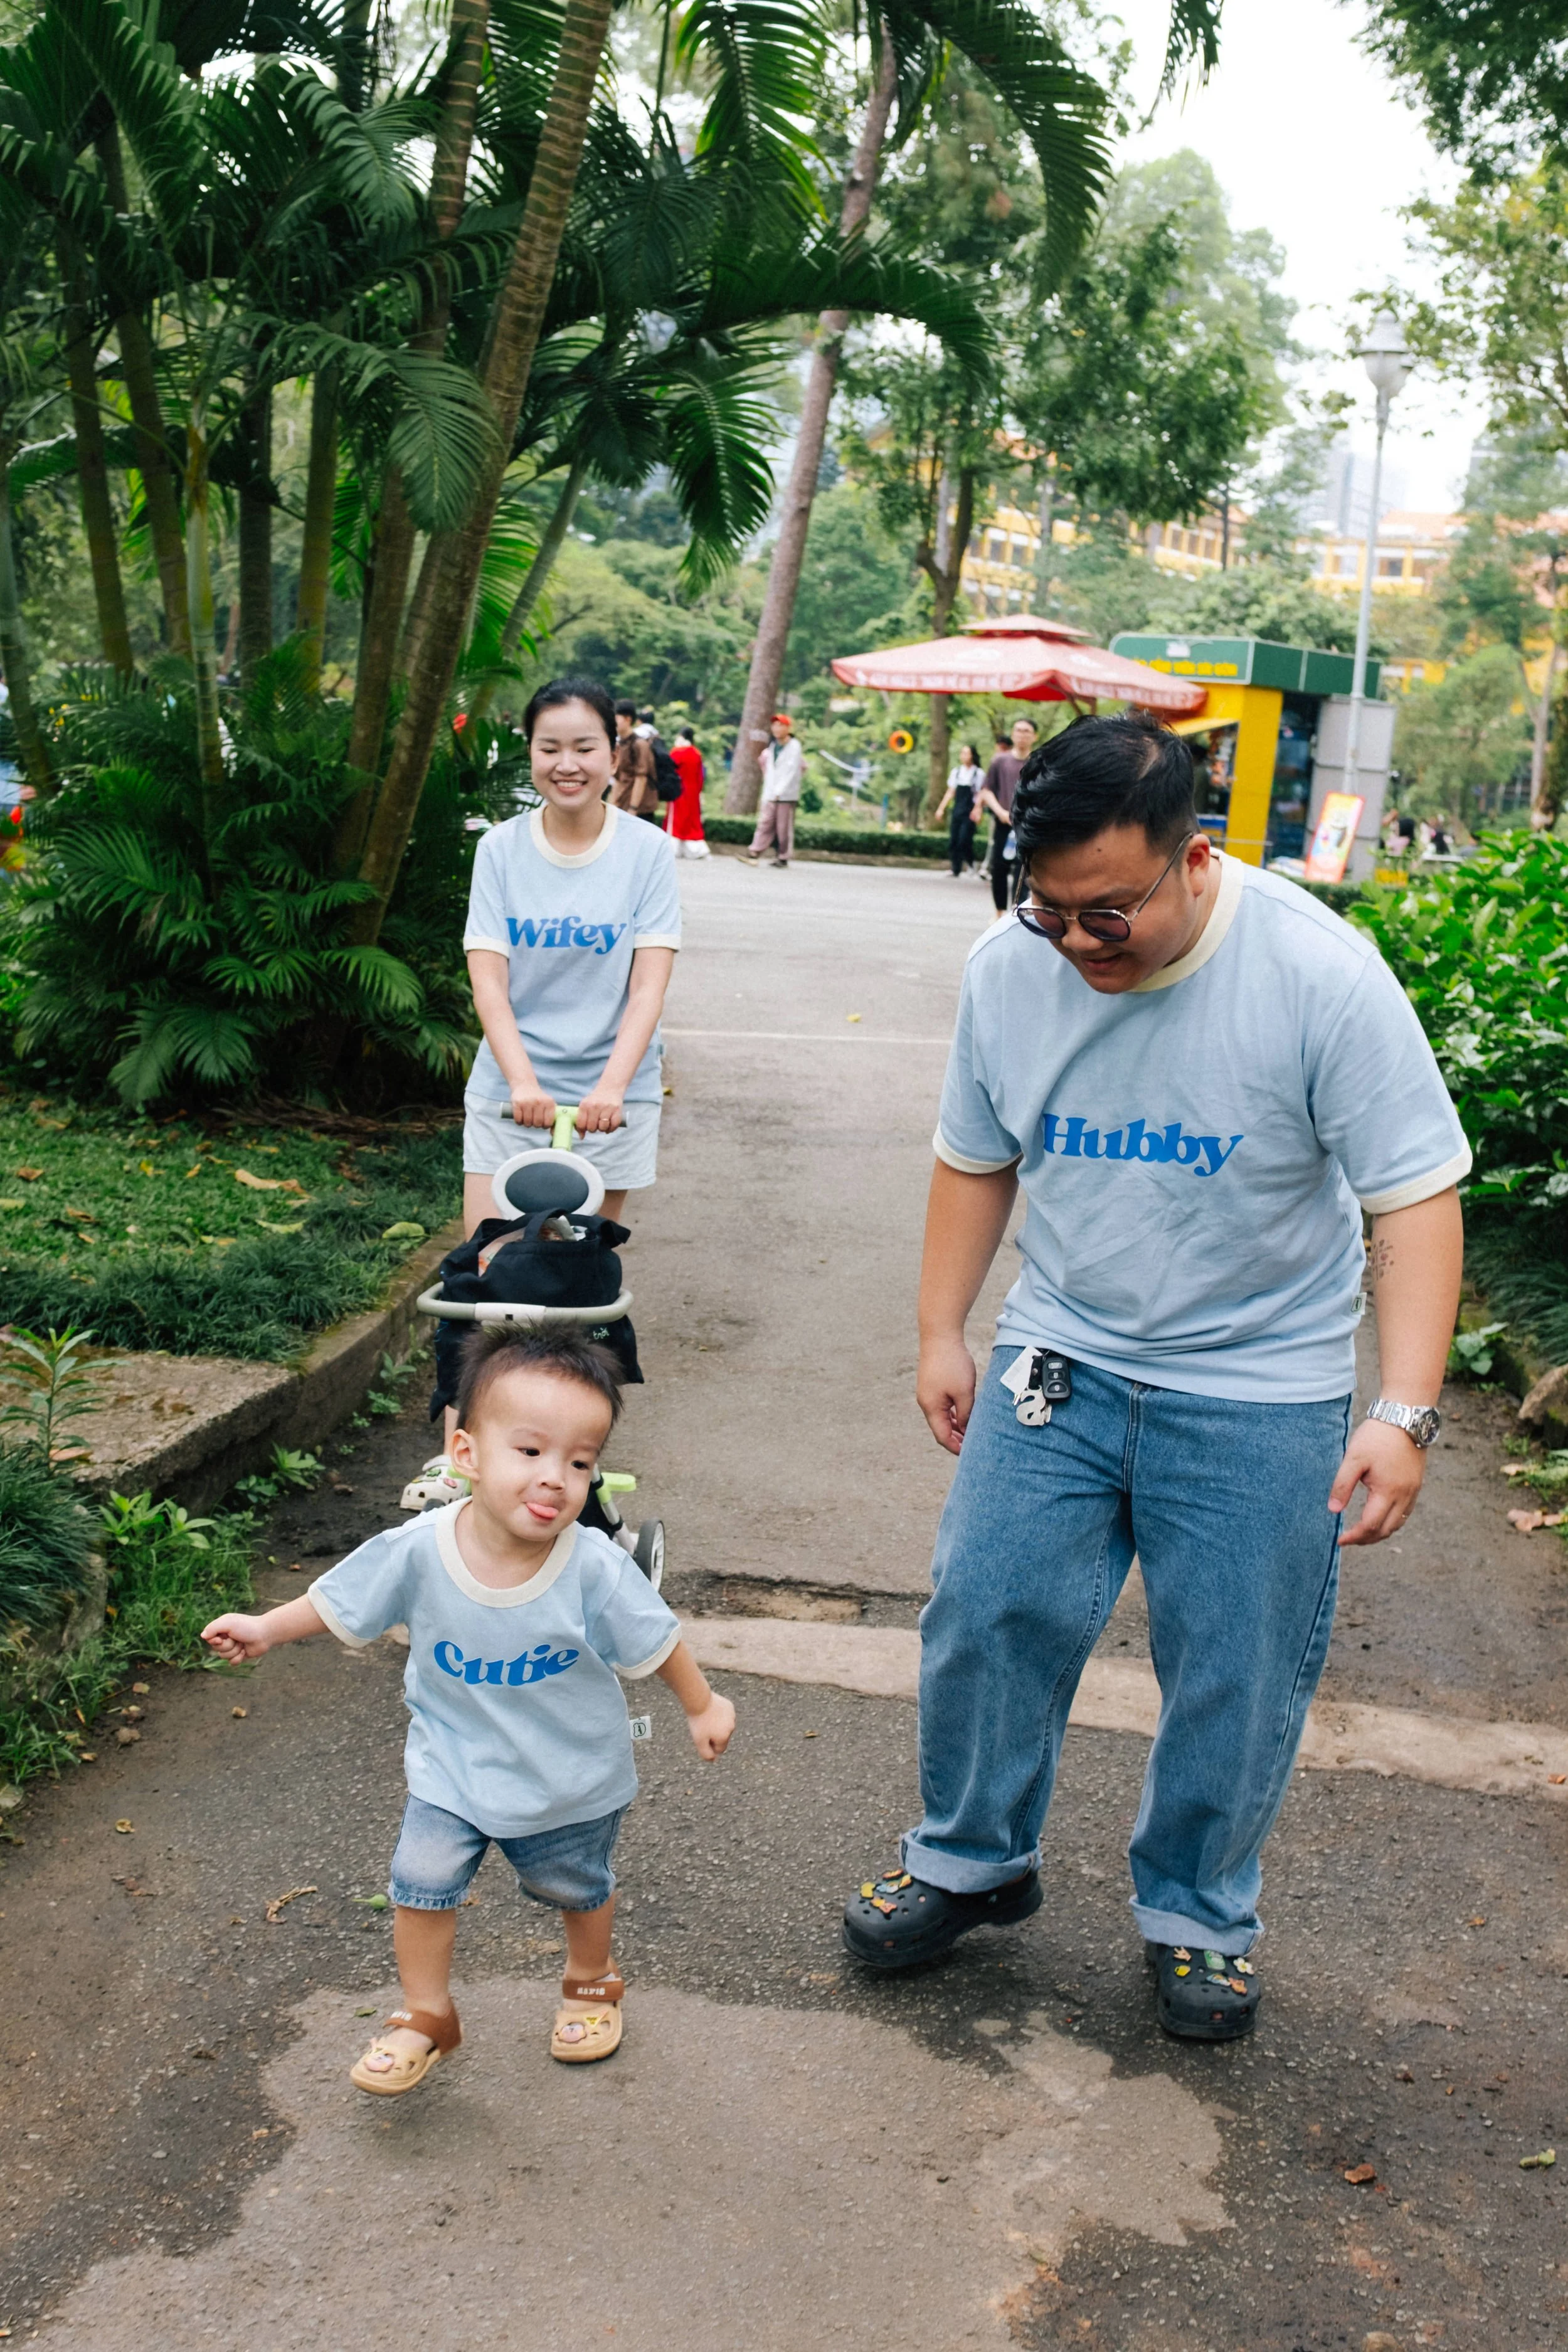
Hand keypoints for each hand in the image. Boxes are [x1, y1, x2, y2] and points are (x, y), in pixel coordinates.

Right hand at [202, 1612, 271, 1660]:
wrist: (265, 1634)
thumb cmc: (247, 1626)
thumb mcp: (228, 1623)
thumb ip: (213, 1628)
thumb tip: (202, 1636)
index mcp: (222, 1627)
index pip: (208, 1637)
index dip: (213, 1640)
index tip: (221, 1638)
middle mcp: (225, 1637)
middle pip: (216, 1648)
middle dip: (227, 1645)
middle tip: (237, 1638)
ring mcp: (232, 1646)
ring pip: (223, 1656)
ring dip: (234, 1651)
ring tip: (243, 1644)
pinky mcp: (239, 1655)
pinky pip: (232, 1662)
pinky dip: (238, 1658)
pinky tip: (245, 1651)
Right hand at [509, 1083, 555, 1127]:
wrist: (525, 1084)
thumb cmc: (539, 1099)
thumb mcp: (548, 1104)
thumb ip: (553, 1118)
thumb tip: (553, 1134)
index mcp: (549, 1103)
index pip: (548, 1123)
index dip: (545, 1125)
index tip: (543, 1122)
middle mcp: (539, 1102)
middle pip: (537, 1124)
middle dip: (535, 1125)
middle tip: (534, 1119)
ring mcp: (528, 1102)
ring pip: (527, 1123)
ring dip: (526, 1123)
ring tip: (527, 1117)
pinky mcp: (517, 1103)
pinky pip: (518, 1120)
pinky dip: (519, 1122)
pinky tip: (520, 1117)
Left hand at [575, 1086, 625, 1135]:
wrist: (610, 1087)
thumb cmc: (595, 1100)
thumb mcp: (585, 1106)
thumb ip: (581, 1120)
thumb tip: (581, 1137)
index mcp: (585, 1105)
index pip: (581, 1124)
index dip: (582, 1129)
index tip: (585, 1128)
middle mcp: (595, 1106)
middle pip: (592, 1128)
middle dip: (593, 1129)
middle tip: (595, 1124)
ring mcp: (606, 1107)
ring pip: (603, 1128)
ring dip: (603, 1129)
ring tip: (602, 1123)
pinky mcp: (617, 1110)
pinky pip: (613, 1125)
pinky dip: (612, 1128)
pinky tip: (610, 1125)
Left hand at [686, 1691, 735, 1759]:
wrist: (699, 1700)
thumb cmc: (698, 1721)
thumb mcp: (699, 1741)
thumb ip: (706, 1754)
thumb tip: (714, 1760)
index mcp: (724, 1737)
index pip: (719, 1749)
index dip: (709, 1745)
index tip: (702, 1737)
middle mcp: (731, 1728)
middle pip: (723, 1737)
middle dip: (714, 1735)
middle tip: (703, 1727)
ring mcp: (732, 1716)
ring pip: (724, 1725)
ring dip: (717, 1724)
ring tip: (707, 1717)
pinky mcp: (730, 1707)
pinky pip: (725, 1715)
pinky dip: (719, 1714)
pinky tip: (711, 1710)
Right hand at [917, 1332, 976, 1454]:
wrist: (940, 1335)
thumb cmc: (952, 1363)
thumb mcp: (964, 1392)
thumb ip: (966, 1414)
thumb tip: (967, 1430)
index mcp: (931, 1407)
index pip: (942, 1436)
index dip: (955, 1447)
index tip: (969, 1455)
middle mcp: (926, 1402)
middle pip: (940, 1428)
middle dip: (956, 1439)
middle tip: (972, 1447)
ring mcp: (928, 1393)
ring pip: (942, 1417)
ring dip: (955, 1426)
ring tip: (971, 1433)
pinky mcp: (932, 1385)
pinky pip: (942, 1406)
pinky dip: (953, 1414)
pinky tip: (964, 1415)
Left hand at [1329, 1417, 1427, 1546]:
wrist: (1405, 1417)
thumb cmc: (1377, 1436)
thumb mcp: (1353, 1458)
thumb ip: (1342, 1485)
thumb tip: (1333, 1510)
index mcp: (1388, 1491)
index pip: (1370, 1525)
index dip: (1354, 1536)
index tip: (1339, 1540)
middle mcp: (1405, 1496)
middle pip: (1387, 1530)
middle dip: (1367, 1539)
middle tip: (1349, 1539)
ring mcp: (1413, 1491)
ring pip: (1398, 1523)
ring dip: (1380, 1532)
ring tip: (1362, 1532)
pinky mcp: (1416, 1484)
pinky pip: (1406, 1512)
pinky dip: (1392, 1521)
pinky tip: (1380, 1516)